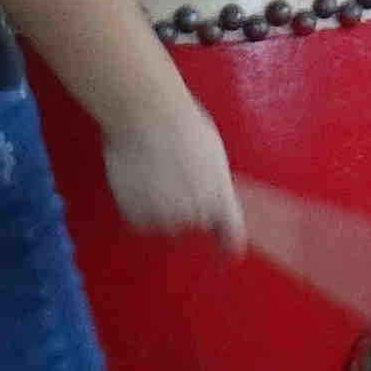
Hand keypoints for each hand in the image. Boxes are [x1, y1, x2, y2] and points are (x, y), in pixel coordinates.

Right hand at [101, 89, 246, 248]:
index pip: (233, 237)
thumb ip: (215, 183)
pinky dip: (137, 204)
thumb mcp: (213, 154)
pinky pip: (139, 220)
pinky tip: (139, 177)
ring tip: (154, 171)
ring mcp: (166, 218)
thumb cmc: (183, 124)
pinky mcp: (139, 217)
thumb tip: (211, 192)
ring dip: (159, 206)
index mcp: (221, 198)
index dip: (228, 248)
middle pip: (192, 224)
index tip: (222, 256)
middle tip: (173, 176)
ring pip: (164, 223)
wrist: (148, 113)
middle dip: (185, 207)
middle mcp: (197, 214)